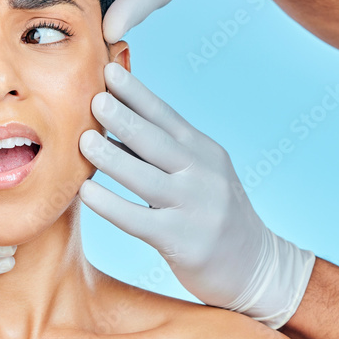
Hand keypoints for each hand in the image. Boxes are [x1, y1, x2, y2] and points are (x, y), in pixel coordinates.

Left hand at [77, 63, 313, 328]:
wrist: (256, 268)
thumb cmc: (212, 214)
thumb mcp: (199, 173)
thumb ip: (162, 150)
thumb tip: (109, 123)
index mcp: (204, 151)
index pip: (166, 115)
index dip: (137, 93)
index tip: (109, 70)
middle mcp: (203, 174)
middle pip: (157, 140)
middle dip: (124, 117)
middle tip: (94, 97)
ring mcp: (195, 208)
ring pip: (146, 177)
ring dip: (112, 157)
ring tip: (83, 140)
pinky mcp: (183, 241)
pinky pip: (139, 220)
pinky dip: (111, 205)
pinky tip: (87, 192)